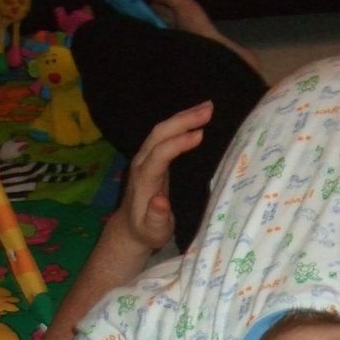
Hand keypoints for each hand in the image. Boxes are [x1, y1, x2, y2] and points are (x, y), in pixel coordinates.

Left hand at [117, 100, 213, 252]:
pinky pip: (165, 134)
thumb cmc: (146, 231)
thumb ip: (156, 218)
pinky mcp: (152, 157)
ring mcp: (145, 157)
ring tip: (207, 107)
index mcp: (144, 179)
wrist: (131, 227)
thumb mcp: (153, 231)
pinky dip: (181, 123)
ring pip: (162, 130)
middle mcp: (142, 162)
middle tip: (209, 110)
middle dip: (183, 120)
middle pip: (159, 134)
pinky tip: (196, 117)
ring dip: (183, 117)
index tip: (200, 135)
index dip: (179, 143)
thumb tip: (161, 201)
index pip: (160, 154)